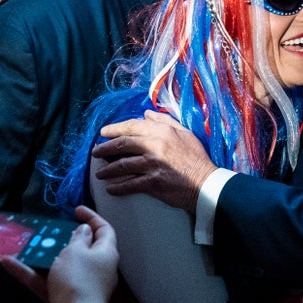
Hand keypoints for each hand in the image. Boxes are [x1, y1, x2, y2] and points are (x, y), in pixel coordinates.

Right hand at [2, 205, 119, 302]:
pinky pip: (46, 282)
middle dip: (64, 239)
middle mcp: (96, 269)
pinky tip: (8, 263)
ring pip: (60, 266)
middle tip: (49, 230)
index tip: (75, 210)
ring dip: (42, 256)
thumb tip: (85, 230)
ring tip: (24, 244)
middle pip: (81, 249)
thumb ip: (78, 238)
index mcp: (105, 254)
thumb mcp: (76, 251)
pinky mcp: (63, 299)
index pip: (104, 230)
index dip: (92, 217)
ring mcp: (79, 285)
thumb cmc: (78, 281)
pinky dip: (30, 273)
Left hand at [92, 111, 217, 210]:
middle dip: (104, 149)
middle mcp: (154, 146)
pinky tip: (110, 189)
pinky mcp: (152, 182)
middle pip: (121, 145)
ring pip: (122, 165)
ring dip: (108, 170)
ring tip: (100, 174)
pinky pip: (129, 184)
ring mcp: (152, 165)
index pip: (131, 126)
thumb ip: (164, 121)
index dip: (114, 129)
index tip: (103, 133)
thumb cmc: (197, 158)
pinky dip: (118, 187)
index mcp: (161, 131)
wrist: (206, 184)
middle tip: (96, 153)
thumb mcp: (184, 132)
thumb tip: (147, 113)